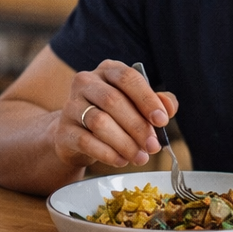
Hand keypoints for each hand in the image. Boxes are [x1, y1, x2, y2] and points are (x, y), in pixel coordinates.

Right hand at [51, 60, 177, 168]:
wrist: (76, 136)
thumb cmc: (113, 117)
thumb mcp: (136, 106)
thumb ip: (156, 103)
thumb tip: (169, 107)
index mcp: (108, 71)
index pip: (127, 77)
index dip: (146, 98)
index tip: (162, 120)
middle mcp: (86, 82)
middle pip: (112, 100)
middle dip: (137, 126)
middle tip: (153, 146)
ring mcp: (71, 105)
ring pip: (99, 122)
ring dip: (124, 143)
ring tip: (140, 157)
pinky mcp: (63, 130)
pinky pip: (86, 141)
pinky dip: (107, 153)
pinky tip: (121, 160)